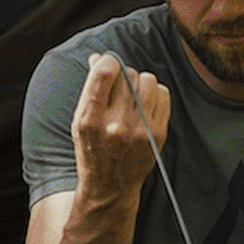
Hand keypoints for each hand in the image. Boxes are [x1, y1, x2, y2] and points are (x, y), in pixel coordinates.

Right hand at [71, 51, 169, 202]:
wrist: (110, 186)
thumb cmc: (92, 150)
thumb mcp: (80, 121)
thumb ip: (90, 89)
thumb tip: (100, 57)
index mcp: (90, 119)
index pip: (106, 72)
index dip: (108, 60)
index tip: (108, 64)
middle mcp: (116, 124)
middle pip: (128, 75)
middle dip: (123, 74)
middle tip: (119, 85)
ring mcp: (140, 130)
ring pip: (148, 80)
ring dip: (140, 81)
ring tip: (133, 93)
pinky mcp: (157, 134)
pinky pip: (163, 94)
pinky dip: (155, 92)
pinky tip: (145, 103)